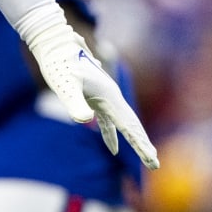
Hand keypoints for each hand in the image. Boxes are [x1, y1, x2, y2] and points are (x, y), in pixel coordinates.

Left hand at [24, 16, 158, 168]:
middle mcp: (112, 97)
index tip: (151, 160)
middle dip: (143, 145)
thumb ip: (75, 103)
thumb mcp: (66, 85)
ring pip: (123, 123)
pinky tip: (111, 150)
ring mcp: (105, 98)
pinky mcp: (95, 99)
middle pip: (132, 125)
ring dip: (133, 141)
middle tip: (154, 165)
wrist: (56, 46)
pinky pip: (108, 121)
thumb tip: (85, 120)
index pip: (128, 126)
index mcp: (109, 97)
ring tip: (146, 159)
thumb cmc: (60, 65)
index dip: (140, 144)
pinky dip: (111, 134)